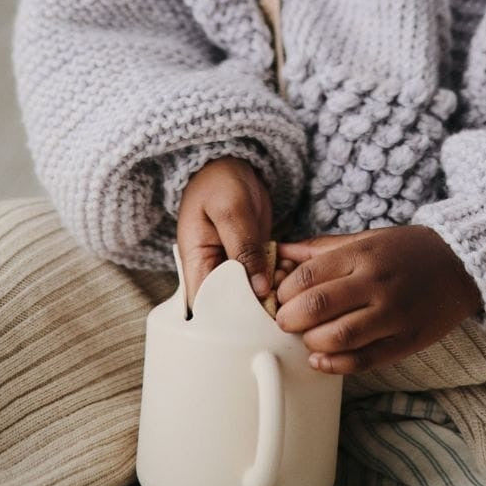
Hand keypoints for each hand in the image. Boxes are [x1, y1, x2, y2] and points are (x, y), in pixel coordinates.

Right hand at [176, 157, 272, 307]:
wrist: (231, 167)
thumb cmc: (220, 183)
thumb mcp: (231, 211)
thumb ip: (243, 248)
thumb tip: (259, 288)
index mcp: (196, 265)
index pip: (207, 308)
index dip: (231, 319)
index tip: (259, 314)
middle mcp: (212, 274)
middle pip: (231, 308)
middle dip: (257, 307)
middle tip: (280, 295)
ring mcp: (233, 270)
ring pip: (251, 297)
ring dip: (271, 294)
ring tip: (287, 279)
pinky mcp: (251, 263)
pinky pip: (265, 281)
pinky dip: (278, 279)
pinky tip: (289, 269)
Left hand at [273, 225, 481, 374]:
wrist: (460, 265)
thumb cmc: (405, 250)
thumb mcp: (364, 239)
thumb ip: (320, 249)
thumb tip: (278, 252)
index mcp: (362, 254)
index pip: (308, 276)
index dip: (284, 292)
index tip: (280, 298)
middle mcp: (376, 283)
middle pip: (317, 306)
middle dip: (290, 319)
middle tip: (286, 322)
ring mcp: (393, 314)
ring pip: (338, 337)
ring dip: (312, 342)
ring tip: (308, 338)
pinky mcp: (406, 340)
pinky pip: (364, 360)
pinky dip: (336, 365)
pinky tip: (321, 360)